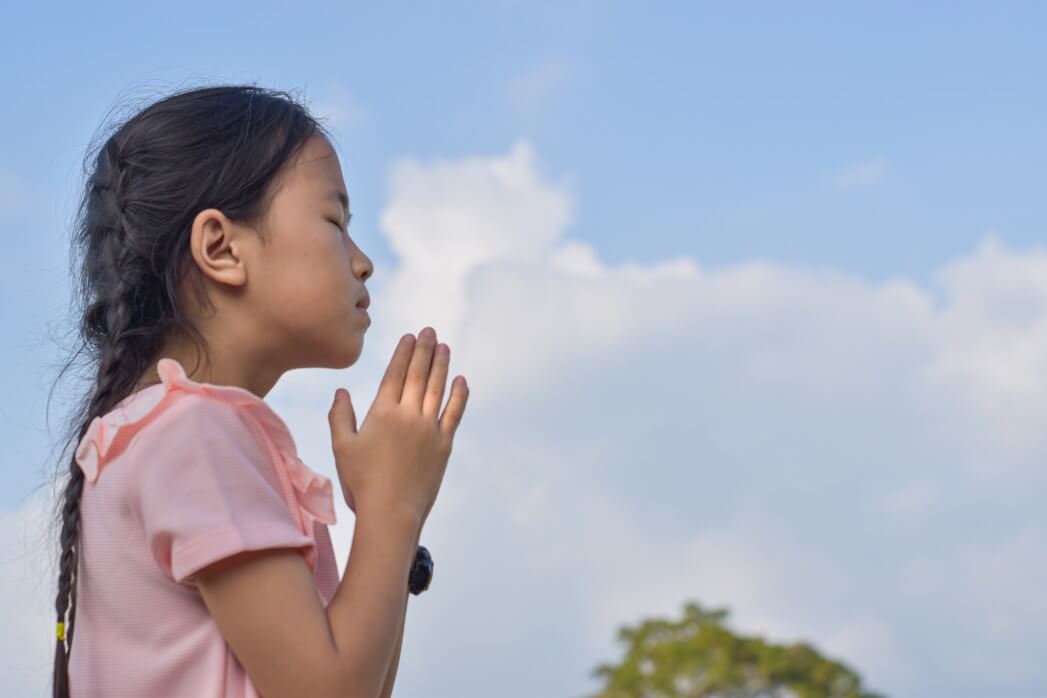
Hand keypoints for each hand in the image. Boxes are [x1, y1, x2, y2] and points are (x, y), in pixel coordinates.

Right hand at [328, 327, 468, 524]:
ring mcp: (429, 428)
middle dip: (424, 350)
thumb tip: (341, 391)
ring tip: (443, 346)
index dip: (403, 353)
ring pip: (437, 388)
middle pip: (418, 374)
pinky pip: (454, 412)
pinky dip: (459, 394)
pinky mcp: (444, 444)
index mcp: (382, 413)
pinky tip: (461, 380)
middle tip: (429, 331)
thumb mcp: (342, 448)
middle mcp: (408, 415)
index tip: (409, 336)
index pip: (395, 374)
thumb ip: (340, 416)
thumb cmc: (361, 483)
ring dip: (441, 365)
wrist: (392, 512)